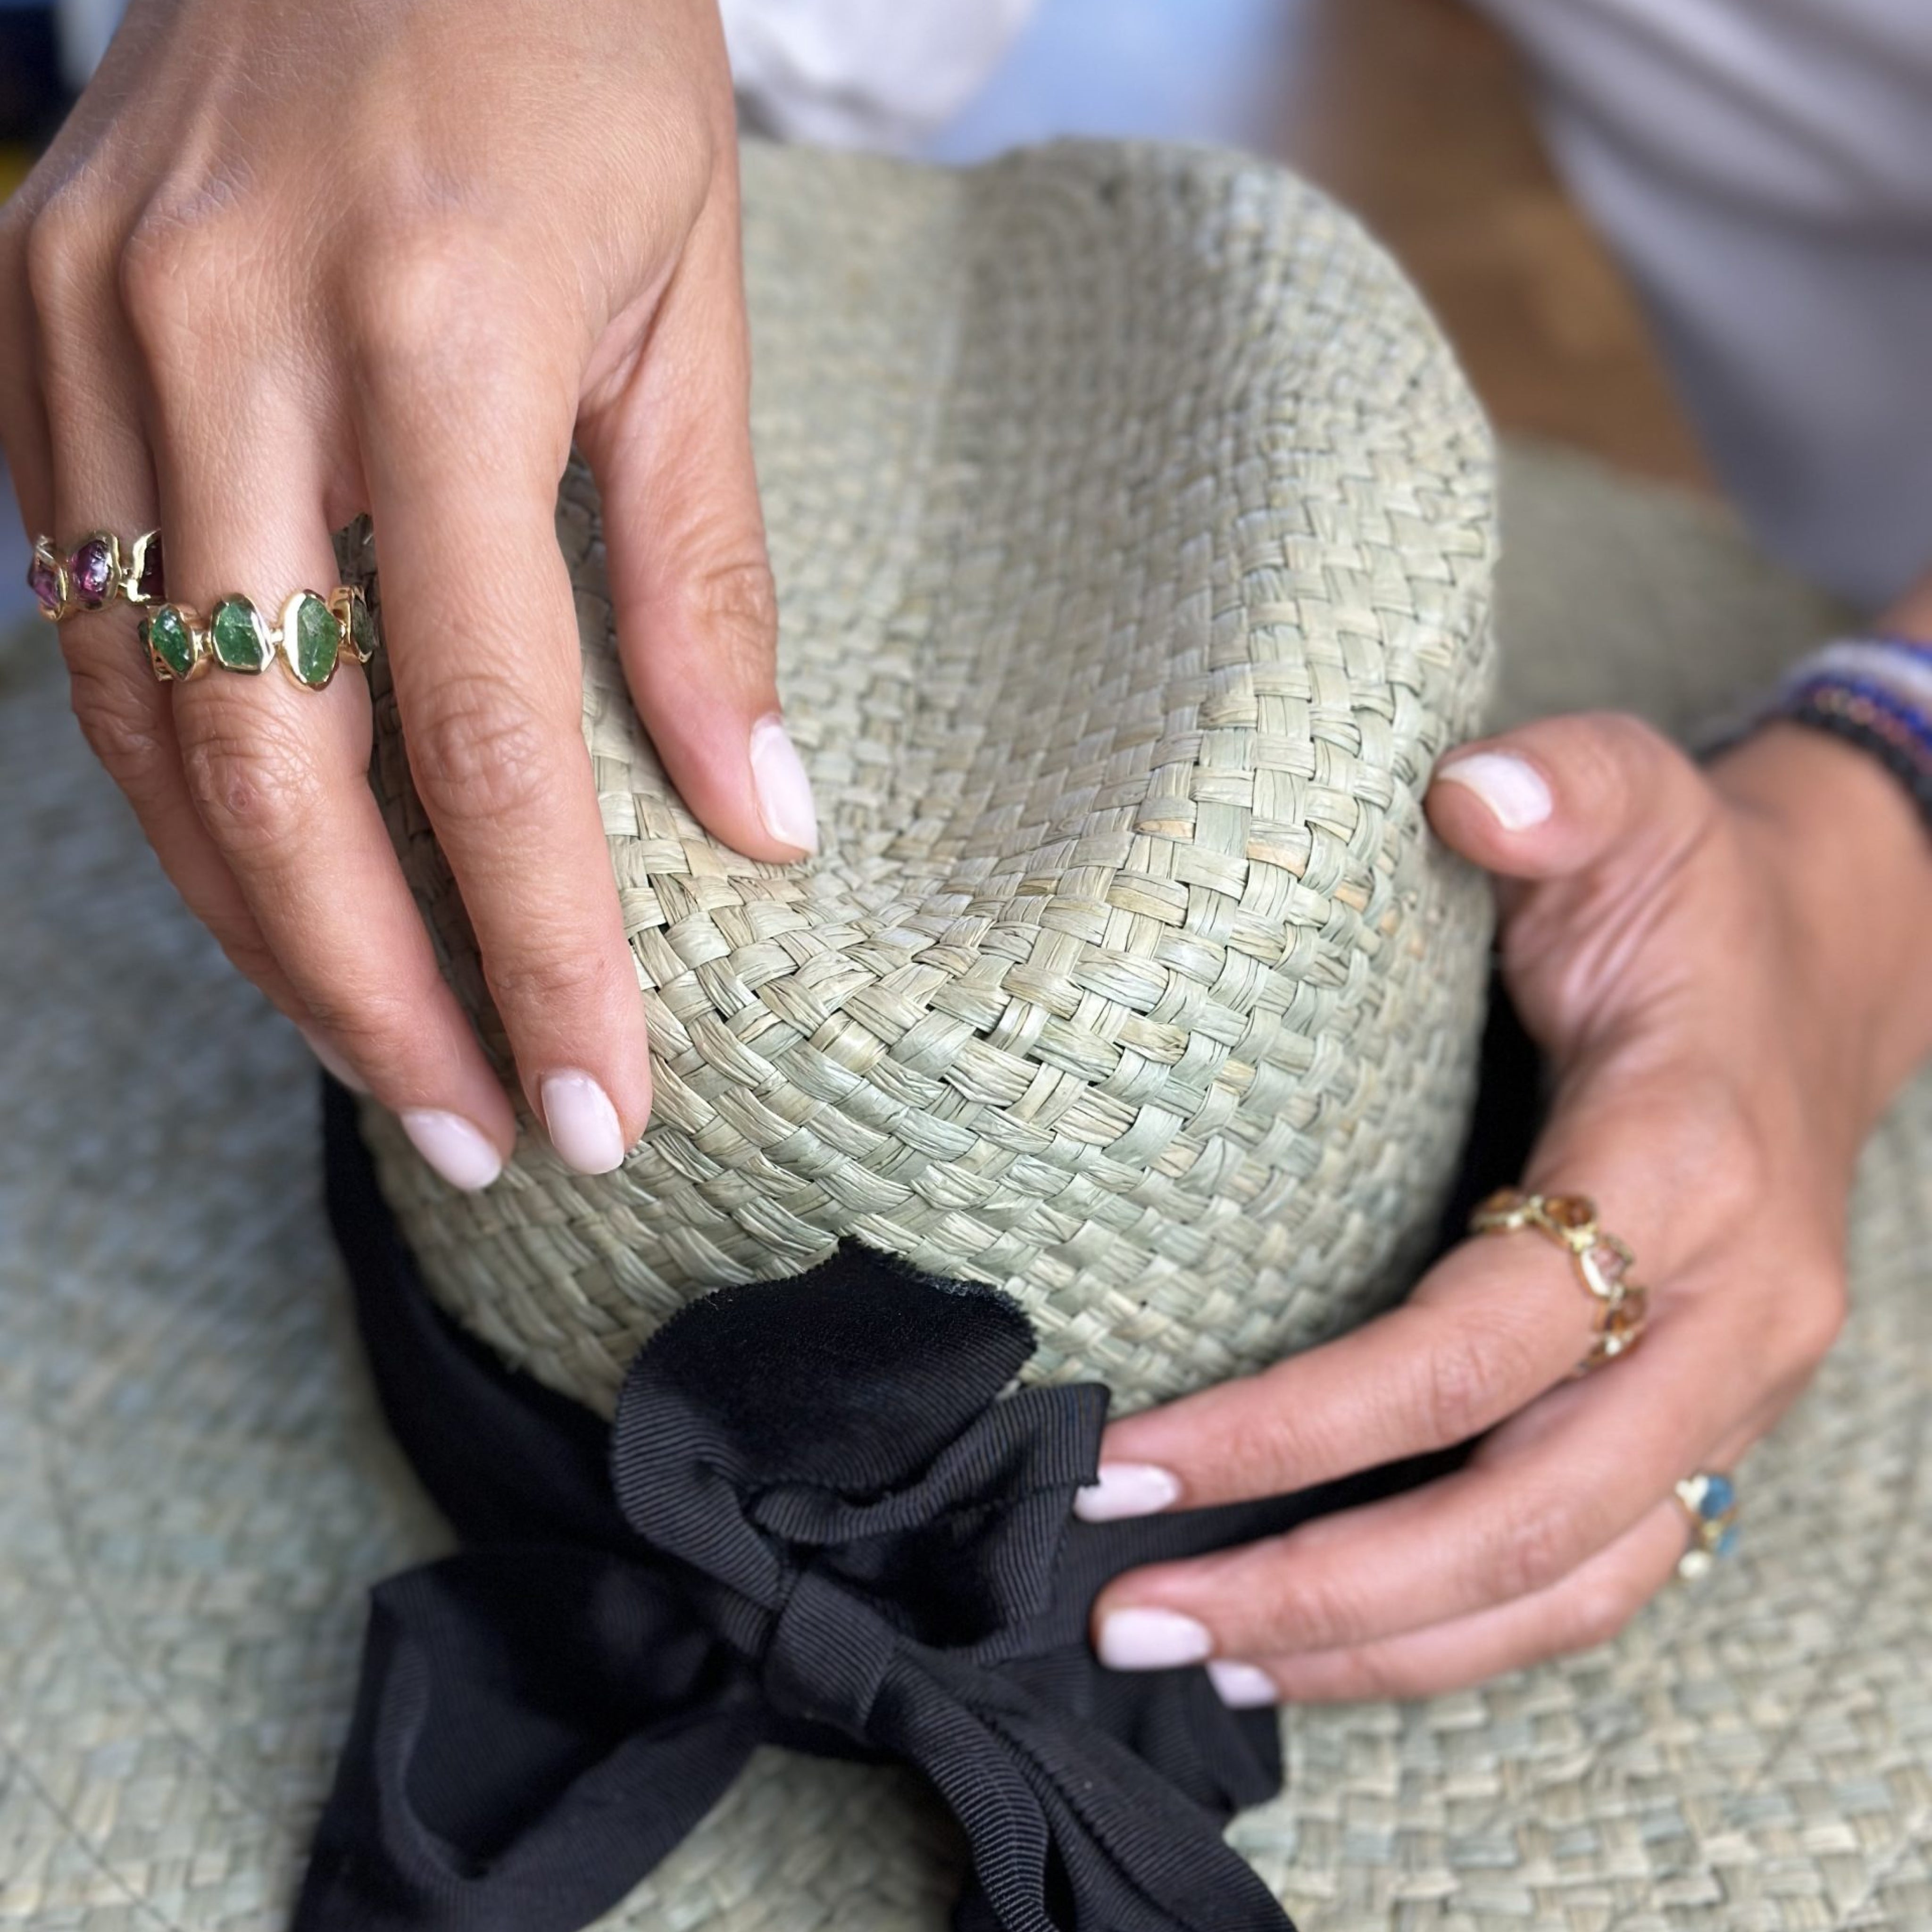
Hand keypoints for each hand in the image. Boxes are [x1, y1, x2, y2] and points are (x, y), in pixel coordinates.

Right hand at [0, 0, 813, 1187]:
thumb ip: (704, 574)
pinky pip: (95, 633)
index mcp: (434, 332)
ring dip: (273, 934)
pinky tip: (285, 891)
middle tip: (488, 1137)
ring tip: (399, 1060)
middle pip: (278, 778)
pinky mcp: (28, 343)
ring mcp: (92, 343)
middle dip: (382, 998)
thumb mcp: (686, 298)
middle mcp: (228, 348)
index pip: (486, 735)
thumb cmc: (569, 47)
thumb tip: (754, 817)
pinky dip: (192, 795)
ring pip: (156, 735)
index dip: (544, 952)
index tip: (601, 1102)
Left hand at [1076, 708, 1931, 1702]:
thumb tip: (1470, 791)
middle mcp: (1728, 1316)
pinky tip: (1322, 1643)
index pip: (1475, 1347)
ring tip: (1194, 1653)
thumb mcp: (1631, 798)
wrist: (1817, 961)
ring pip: (1561, 1584)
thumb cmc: (1687, 888)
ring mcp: (1730, 1396)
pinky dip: (1459, 1635)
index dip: (1298, 1422)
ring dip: (1376, 1644)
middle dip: (1315, 1582)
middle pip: (1517, 1513)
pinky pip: (1592, 1579)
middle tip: (1122, 1609)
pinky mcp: (1704, 1430)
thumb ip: (1559, 787)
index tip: (1131, 1457)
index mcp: (1686, 1170)